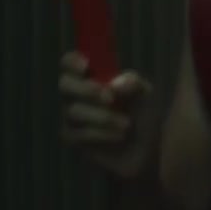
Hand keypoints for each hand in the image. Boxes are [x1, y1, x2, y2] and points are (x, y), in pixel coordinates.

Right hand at [58, 50, 158, 179]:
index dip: (72, 62)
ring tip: (127, 124)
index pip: (69, 63)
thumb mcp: (145, 94)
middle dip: (86, 90)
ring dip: (102, 117)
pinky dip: (101, 133)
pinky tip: (119, 136)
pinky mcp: (73, 139)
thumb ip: (133, 84)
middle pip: (64, 85)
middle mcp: (76, 94)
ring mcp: (71, 117)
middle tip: (110, 98)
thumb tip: (116, 83)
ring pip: (73, 111)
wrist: (146, 147)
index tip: (86, 66)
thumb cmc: (142, 113)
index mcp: (92, 77)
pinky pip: (78, 133)